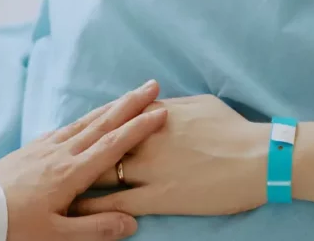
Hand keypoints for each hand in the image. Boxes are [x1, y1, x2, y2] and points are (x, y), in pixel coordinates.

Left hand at [0, 80, 166, 240]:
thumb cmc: (13, 227)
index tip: (161, 111)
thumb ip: (95, 228)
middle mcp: (61, 153)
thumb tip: (132, 223)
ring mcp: (44, 147)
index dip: (139, 128)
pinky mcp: (29, 149)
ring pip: (84, 122)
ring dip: (109, 107)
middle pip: (102, 123)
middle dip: (130, 104)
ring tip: (127, 96)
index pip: (114, 144)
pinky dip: (81, 120)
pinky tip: (84, 120)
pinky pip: (63, 128)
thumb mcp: (56, 236)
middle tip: (152, 85)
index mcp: (72, 173)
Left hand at [74, 95, 269, 216]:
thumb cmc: (237, 130)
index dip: (98, 124)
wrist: (261, 158)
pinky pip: (117, 201)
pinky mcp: (158, 196)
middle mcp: (146, 141)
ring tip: (57, 178)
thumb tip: (155, 105)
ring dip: (80, 172)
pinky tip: (77, 208)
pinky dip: (95, 204)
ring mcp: (150, 169)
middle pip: (102, 141)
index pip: (116, 119)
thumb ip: (172, 107)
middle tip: (52, 155)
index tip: (78, 129)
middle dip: (78, 148)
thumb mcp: (201, 104)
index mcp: (155, 119)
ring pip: (103, 169)